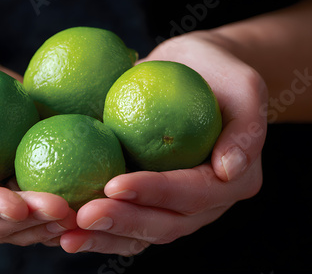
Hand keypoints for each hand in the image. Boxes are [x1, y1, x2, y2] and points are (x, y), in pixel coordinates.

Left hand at [60, 32, 266, 254]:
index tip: (113, 184)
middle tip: (82, 217)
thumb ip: (247, 127)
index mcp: (232, 182)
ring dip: (103, 237)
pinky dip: (97, 229)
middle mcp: (204, 203)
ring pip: (141, 234)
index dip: (154, 193)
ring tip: (66, 236)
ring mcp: (176, 207)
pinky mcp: (150, 200)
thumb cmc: (219, 74)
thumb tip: (230, 170)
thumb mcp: (244, 86)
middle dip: (122, 223)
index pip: (191, 194)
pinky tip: (65, 227)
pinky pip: (125, 219)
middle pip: (164, 225)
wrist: (196, 73)